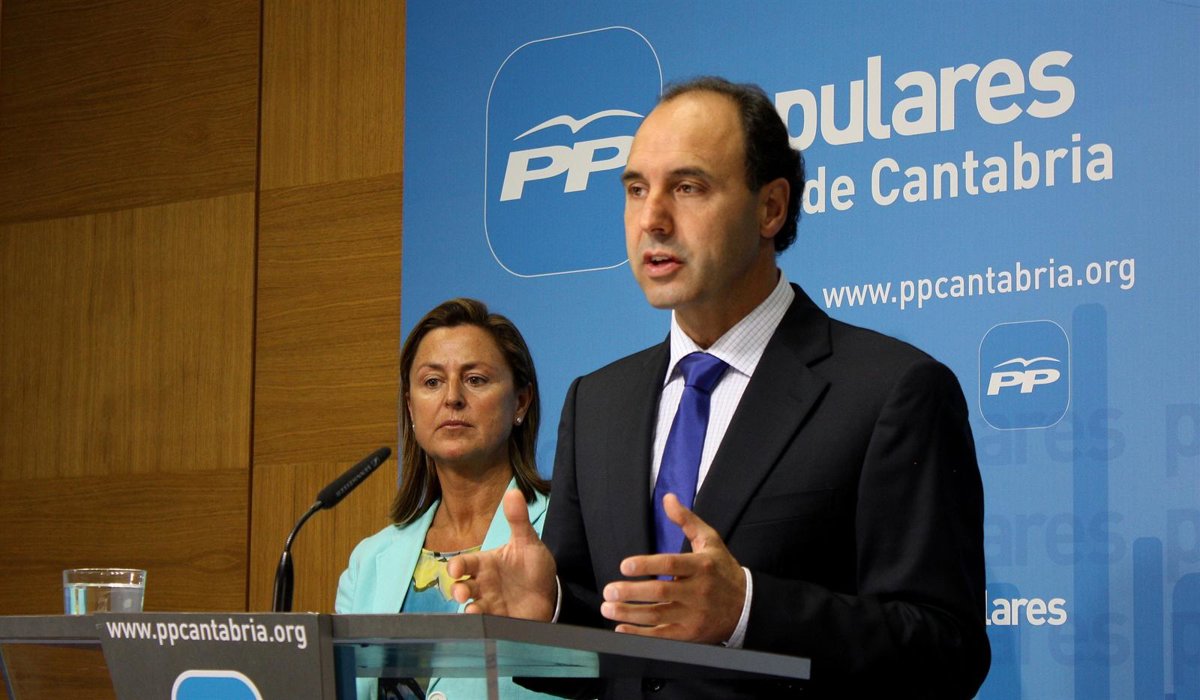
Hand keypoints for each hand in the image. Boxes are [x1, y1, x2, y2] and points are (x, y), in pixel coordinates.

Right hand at [447, 489, 556, 620]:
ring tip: (473, 611)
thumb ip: (518, 520)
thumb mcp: (528, 542)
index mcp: (486, 564)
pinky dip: (484, 625)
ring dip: (469, 610)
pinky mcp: (501, 621)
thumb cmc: (532, 566)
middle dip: (457, 590)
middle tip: (462, 592)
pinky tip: (486, 623)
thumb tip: (513, 491)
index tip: (455, 569)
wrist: (551, 592)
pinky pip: (488, 625)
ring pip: (472, 608)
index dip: (456, 566)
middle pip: (462, 587)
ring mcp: (491, 604)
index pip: (465, 564)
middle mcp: (483, 585)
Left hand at [600, 493, 745, 643]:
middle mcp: (698, 591)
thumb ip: (686, 520)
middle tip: (609, 590)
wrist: (747, 605)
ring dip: (630, 613)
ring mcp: (694, 614)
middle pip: (661, 592)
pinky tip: (622, 628)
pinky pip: (662, 636)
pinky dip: (640, 634)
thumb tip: (668, 499)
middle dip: (631, 592)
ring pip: (658, 615)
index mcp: (701, 565)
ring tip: (608, 608)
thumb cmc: (722, 570)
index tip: (624, 566)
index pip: (671, 564)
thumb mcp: (710, 540)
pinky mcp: (690, 633)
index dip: (646, 565)